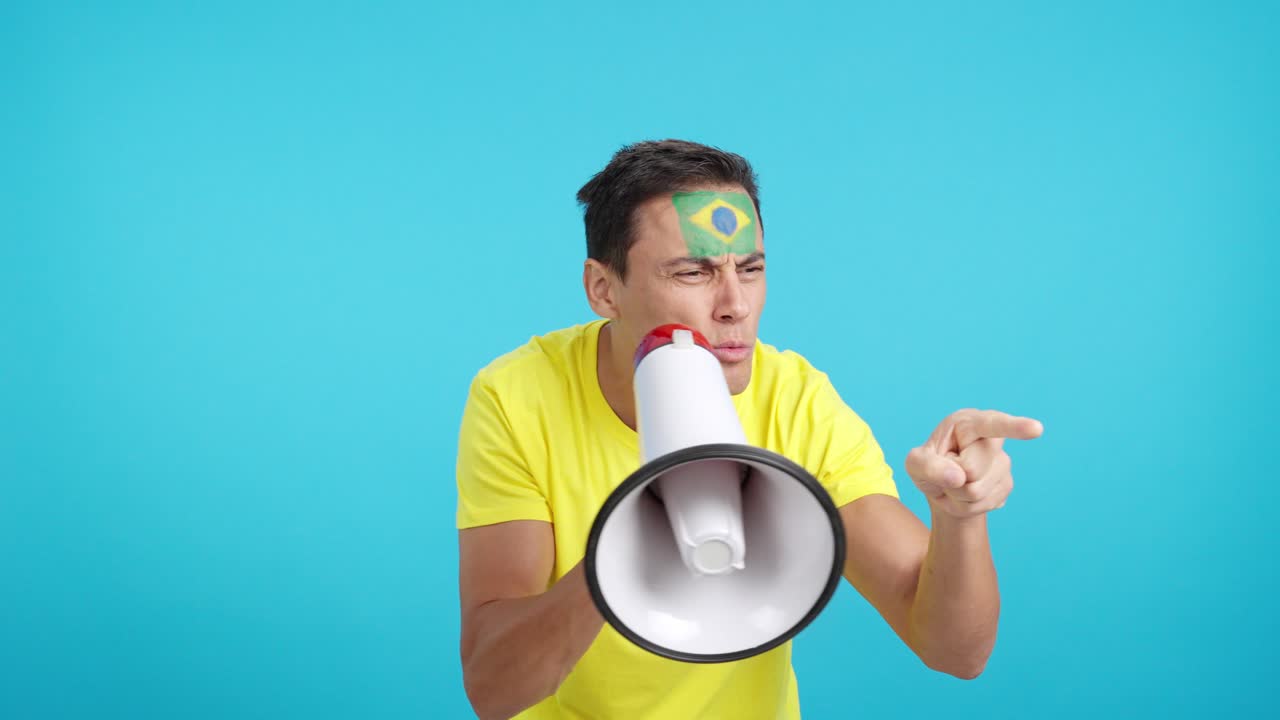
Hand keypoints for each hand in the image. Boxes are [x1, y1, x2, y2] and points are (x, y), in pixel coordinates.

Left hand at [905, 409, 1043, 518]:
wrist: (943, 488)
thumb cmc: (929, 466)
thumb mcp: (915, 464)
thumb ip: (929, 467)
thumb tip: (958, 478)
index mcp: (968, 423)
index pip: (992, 424)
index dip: (1015, 427)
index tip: (1036, 429)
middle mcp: (990, 440)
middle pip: (972, 469)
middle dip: (953, 478)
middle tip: (947, 472)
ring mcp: (1003, 463)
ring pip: (977, 490)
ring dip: (958, 494)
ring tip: (955, 483)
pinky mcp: (1007, 484)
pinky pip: (983, 504)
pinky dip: (966, 505)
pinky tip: (966, 494)